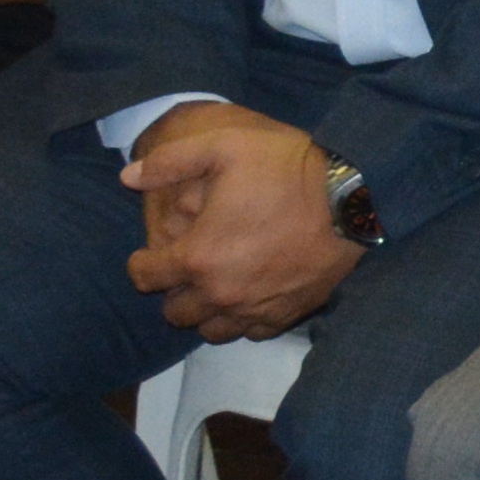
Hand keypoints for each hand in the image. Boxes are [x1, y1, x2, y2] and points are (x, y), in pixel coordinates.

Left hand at [120, 102, 359, 340]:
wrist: (353, 197)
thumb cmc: (285, 169)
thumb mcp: (223, 147)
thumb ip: (169, 162)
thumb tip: (127, 177)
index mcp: (197, 257)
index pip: (145, 277)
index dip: (140, 264)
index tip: (149, 254)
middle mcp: (221, 294)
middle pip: (175, 312)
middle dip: (173, 291)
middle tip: (186, 267)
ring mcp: (254, 310)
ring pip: (210, 330)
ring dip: (205, 311)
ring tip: (215, 285)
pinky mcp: (286, 316)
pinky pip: (249, 333)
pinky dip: (241, 319)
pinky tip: (249, 294)